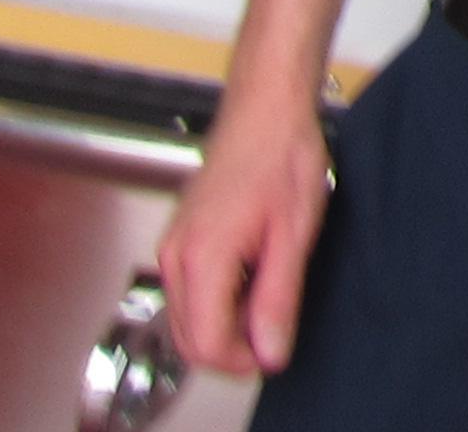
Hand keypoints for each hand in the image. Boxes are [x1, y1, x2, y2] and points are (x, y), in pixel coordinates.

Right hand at [159, 83, 330, 375]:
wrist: (266, 108)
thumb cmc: (281, 155)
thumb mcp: (293, 235)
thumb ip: (278, 300)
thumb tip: (270, 352)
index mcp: (201, 258)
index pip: (207, 343)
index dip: (243, 360)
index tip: (275, 350)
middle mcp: (176, 255)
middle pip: (190, 338)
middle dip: (232, 348)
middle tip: (275, 332)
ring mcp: (174, 246)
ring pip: (186, 318)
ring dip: (224, 326)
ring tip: (268, 298)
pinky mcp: (181, 238)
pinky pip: (189, 292)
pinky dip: (217, 301)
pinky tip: (253, 278)